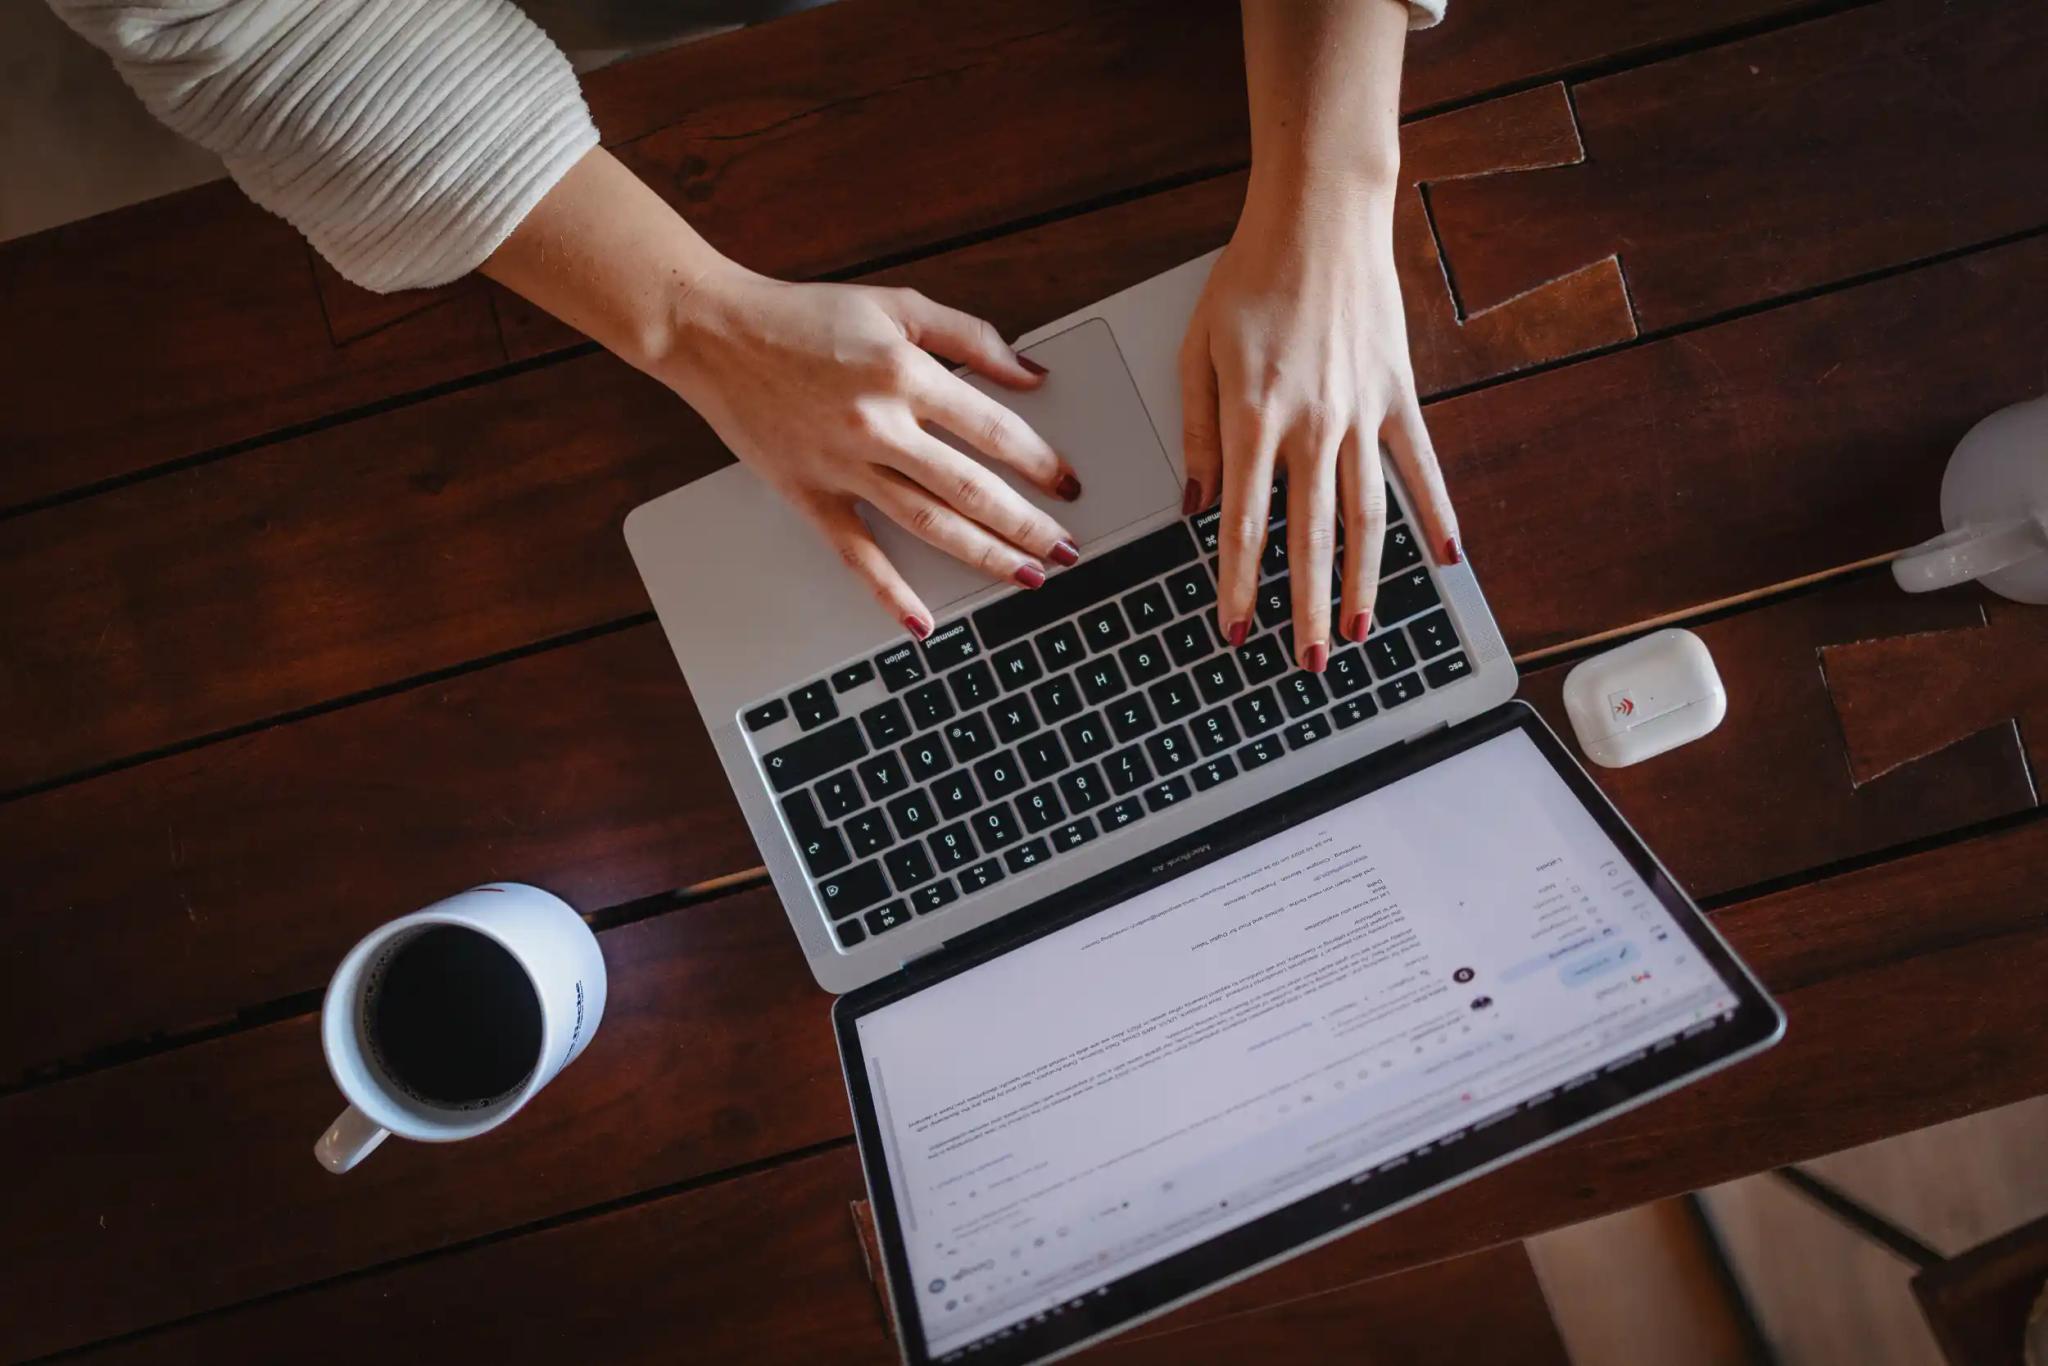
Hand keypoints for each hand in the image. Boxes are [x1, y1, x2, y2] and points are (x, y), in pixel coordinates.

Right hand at [649, 267, 1082, 636]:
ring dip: (984, 556)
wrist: (715, 333)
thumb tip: (1030, 374)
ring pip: (928, 524)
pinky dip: (890, 592)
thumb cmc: (805, 315)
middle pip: (971, 488)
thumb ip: (971, 336)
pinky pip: (856, 553)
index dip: (1039, 461)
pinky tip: (921, 622)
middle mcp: (878, 425)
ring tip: (1027, 576)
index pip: (993, 430)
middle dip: (1028, 524)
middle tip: (1067, 549)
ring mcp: (843, 466)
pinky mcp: (809, 494)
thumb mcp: (897, 303)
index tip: (1068, 483)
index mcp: (906, 373)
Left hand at [1178, 184, 1458, 670]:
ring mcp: (1362, 412)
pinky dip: (1436, 514)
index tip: (1235, 630)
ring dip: (1363, 581)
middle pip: (1308, 537)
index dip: (1238, 584)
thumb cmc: (1250, 277)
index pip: (1244, 523)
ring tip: (1360, 632)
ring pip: (1365, 516)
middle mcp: (1312, 424)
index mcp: (1253, 416)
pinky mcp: (1399, 395)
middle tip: (1307, 661)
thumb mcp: (1198, 351)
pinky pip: (1421, 467)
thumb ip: (1197, 433)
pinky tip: (1447, 559)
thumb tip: (1195, 506)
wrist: (1321, 215)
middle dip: (1304, 607)